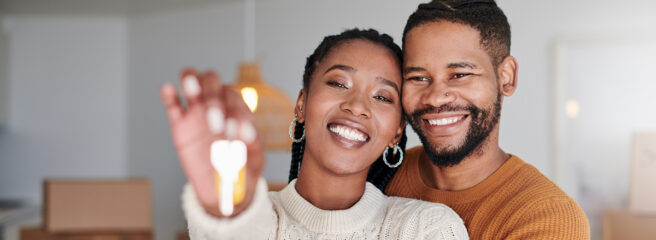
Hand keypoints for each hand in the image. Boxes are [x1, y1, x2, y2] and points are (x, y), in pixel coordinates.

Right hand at [159, 68, 264, 216]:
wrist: (225, 186)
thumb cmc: (244, 168)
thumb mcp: (255, 159)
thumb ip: (253, 146)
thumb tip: (245, 136)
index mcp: (238, 111)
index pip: (234, 99)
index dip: (236, 112)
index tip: (237, 133)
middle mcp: (218, 106)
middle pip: (212, 83)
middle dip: (213, 99)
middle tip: (215, 125)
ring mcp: (197, 112)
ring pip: (192, 83)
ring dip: (192, 82)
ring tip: (192, 90)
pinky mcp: (180, 124)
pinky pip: (172, 104)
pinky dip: (168, 95)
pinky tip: (168, 90)